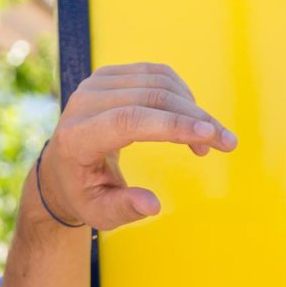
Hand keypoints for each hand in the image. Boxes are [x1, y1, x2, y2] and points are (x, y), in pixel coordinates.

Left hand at [38, 62, 237, 230]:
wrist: (60, 169)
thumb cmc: (82, 193)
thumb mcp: (98, 212)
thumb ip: (124, 209)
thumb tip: (152, 206)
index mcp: (76, 138)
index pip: (127, 121)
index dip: (171, 125)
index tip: (208, 136)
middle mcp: (82, 104)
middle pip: (149, 99)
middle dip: (194, 119)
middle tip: (224, 143)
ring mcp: (94, 84)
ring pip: (158, 82)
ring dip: (192, 107)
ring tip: (206, 138)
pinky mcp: (108, 75)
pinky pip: (157, 74)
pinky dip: (181, 94)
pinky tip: (190, 118)